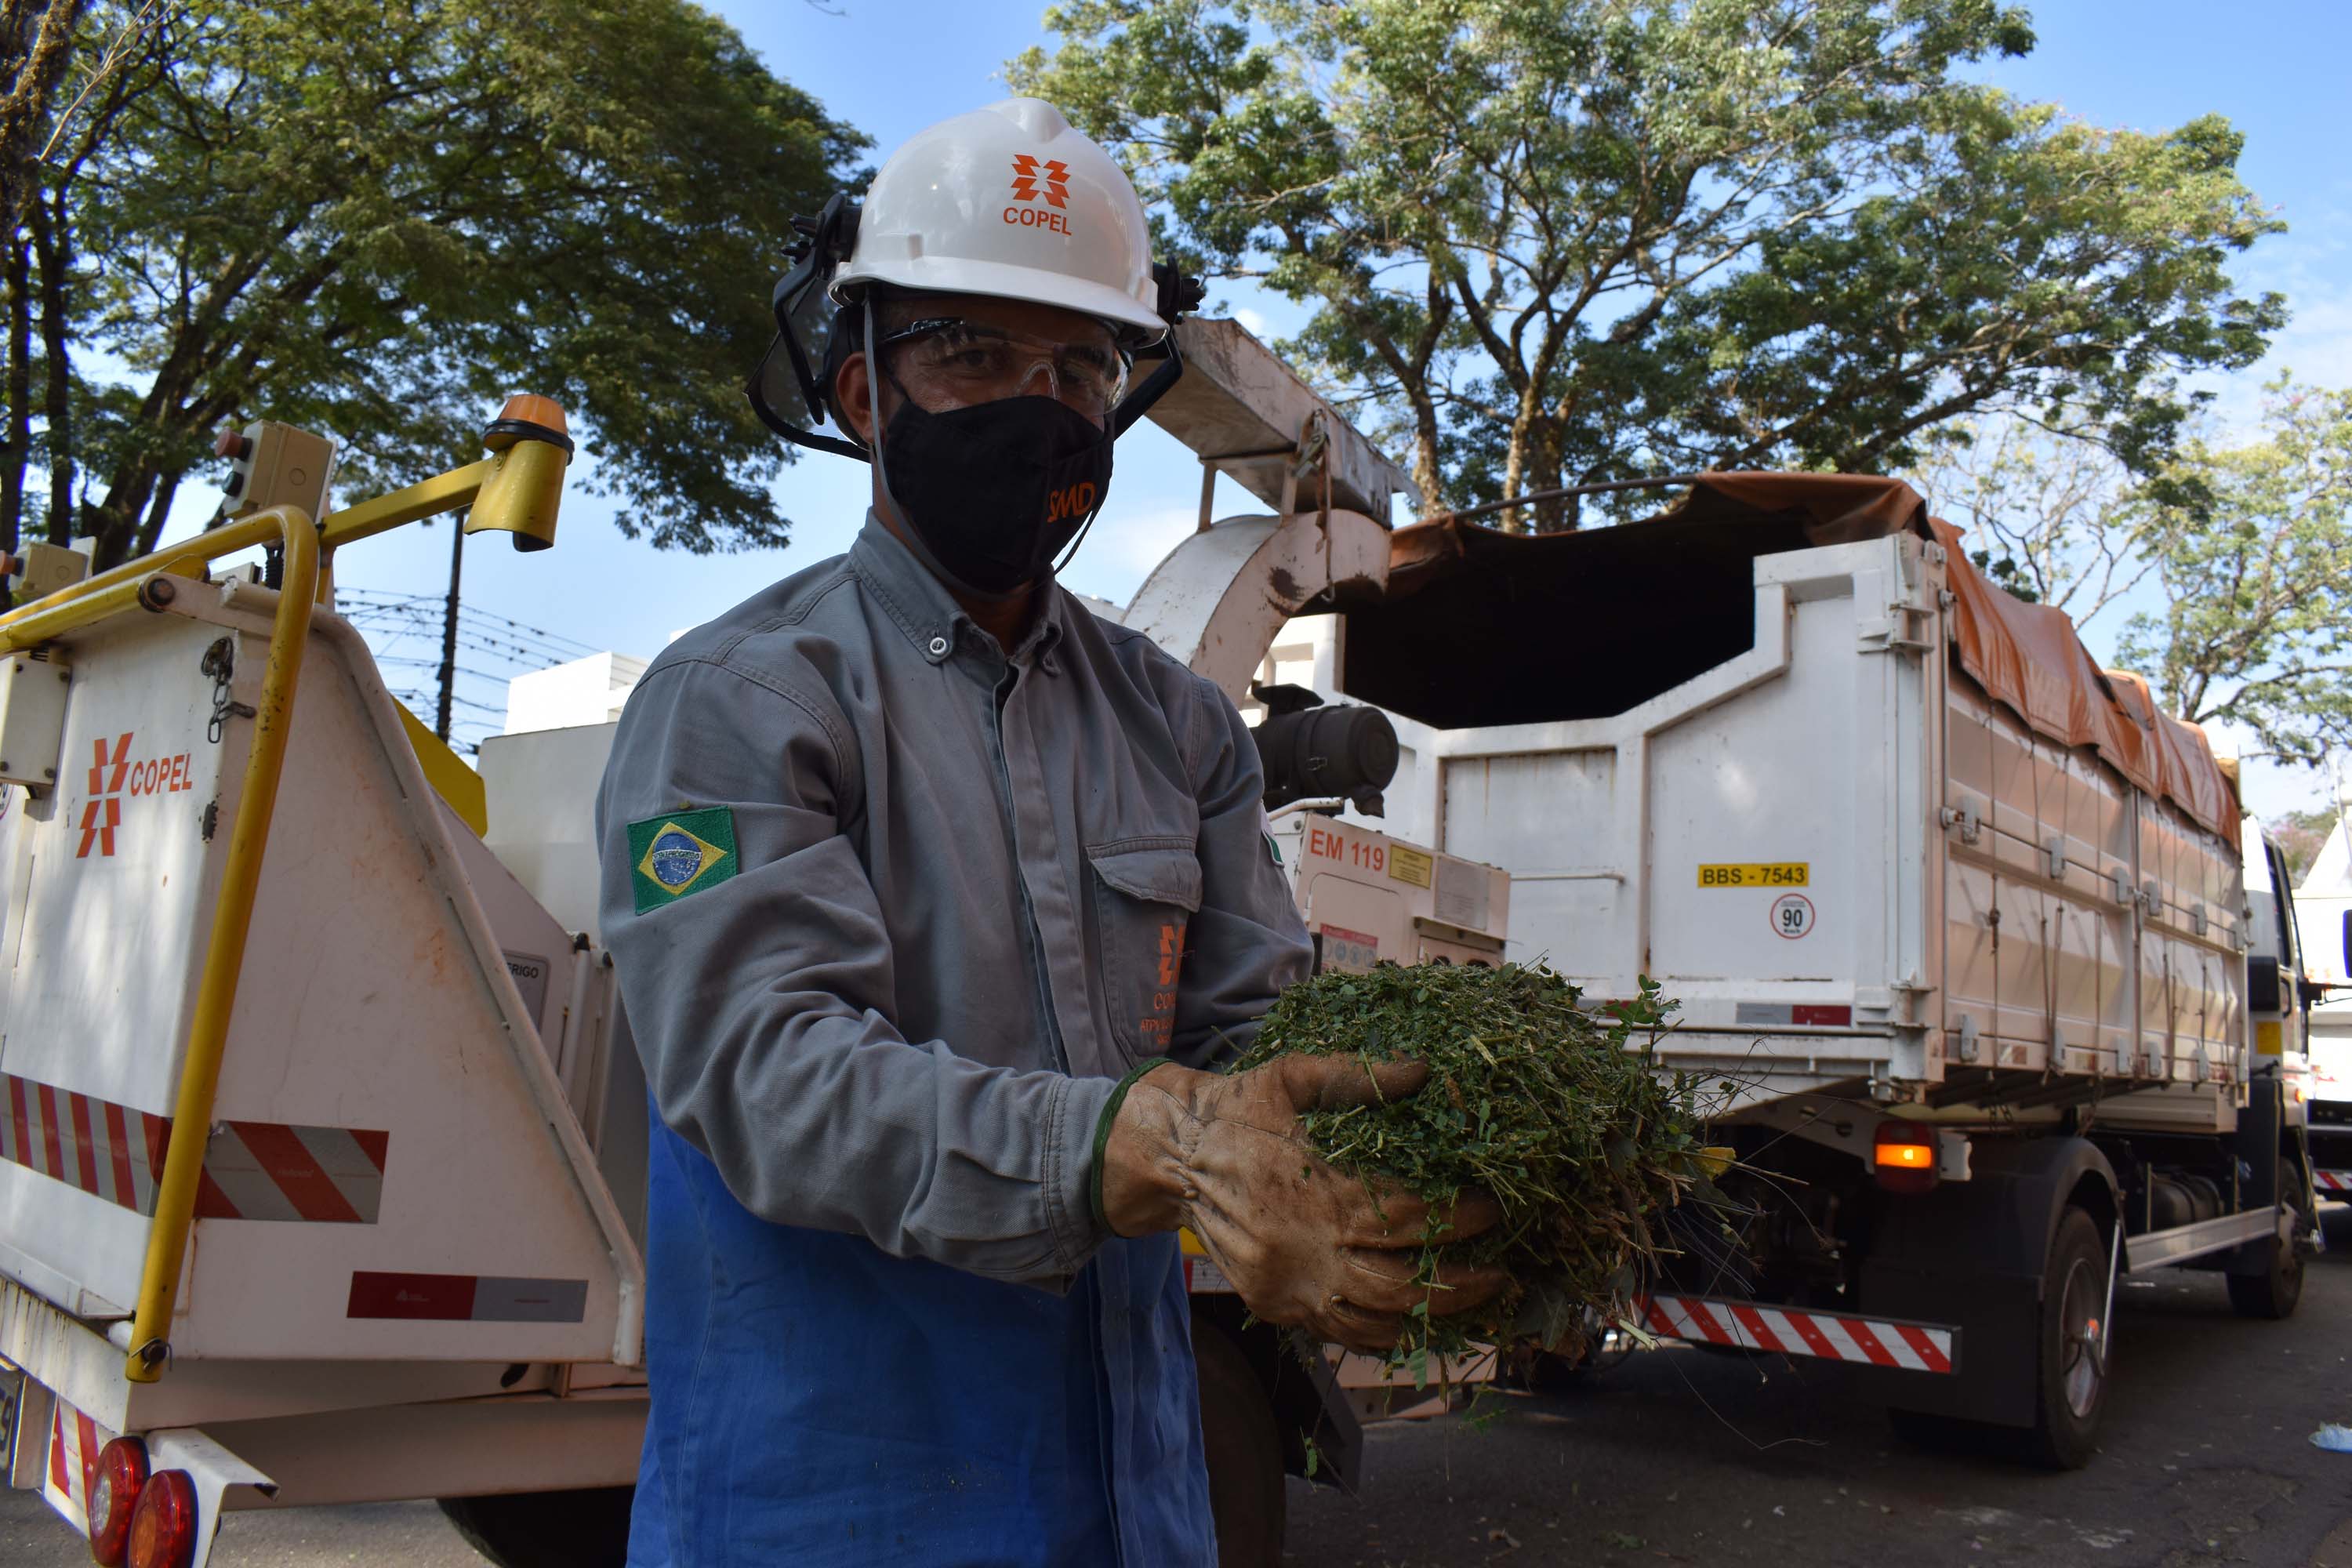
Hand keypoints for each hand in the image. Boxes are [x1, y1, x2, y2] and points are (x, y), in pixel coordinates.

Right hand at [1099, 1056, 1506, 1353]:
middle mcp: (1305, 1248)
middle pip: (1401, 1284)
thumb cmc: (1240, 1108)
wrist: (1173, 1155)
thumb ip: (1356, 1079)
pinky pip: (1340, 1332)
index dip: (1459, 1219)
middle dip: (1460, 1284)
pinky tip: (1416, 1323)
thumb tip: (1423, 1071)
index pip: (1408, 1219)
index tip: (1494, 1210)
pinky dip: (1384, 1335)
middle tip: (1502, 1274)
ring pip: (1374, 1321)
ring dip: (1430, 1318)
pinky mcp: (1274, 1306)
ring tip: (1473, 1305)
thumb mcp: (1292, 1076)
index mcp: (1316, 1191)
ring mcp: (1288, 1285)